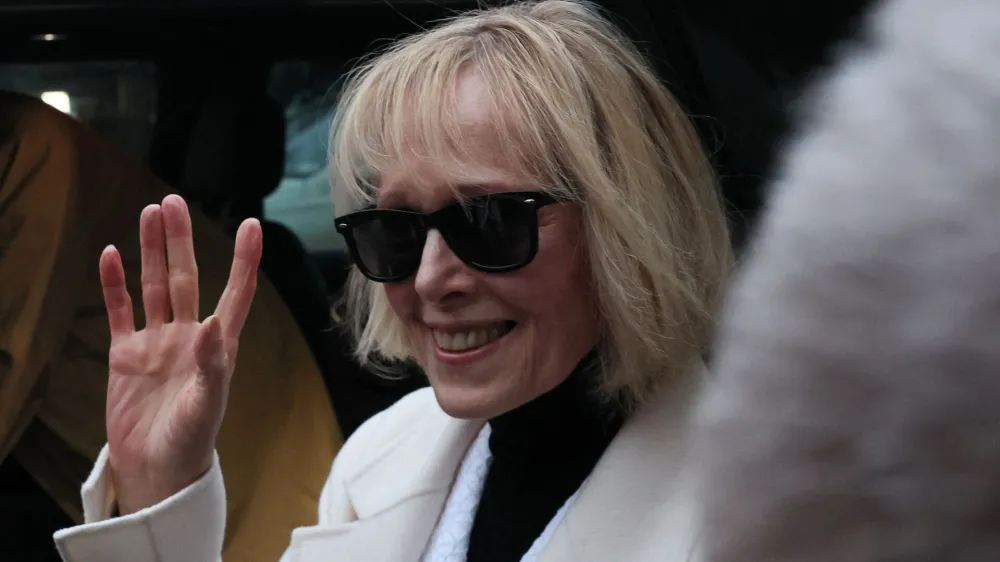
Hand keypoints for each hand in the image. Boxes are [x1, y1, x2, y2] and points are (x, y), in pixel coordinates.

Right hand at [99, 194, 262, 513]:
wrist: (155, 471)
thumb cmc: (190, 441)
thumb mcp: (207, 404)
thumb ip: (213, 364)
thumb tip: (215, 323)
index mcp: (219, 347)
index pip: (236, 293)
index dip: (244, 260)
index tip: (251, 224)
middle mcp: (189, 336)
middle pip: (185, 277)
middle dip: (180, 240)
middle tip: (174, 200)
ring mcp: (157, 343)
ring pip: (154, 287)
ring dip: (151, 251)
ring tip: (151, 212)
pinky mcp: (126, 355)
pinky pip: (120, 311)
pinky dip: (115, 284)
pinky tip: (113, 254)